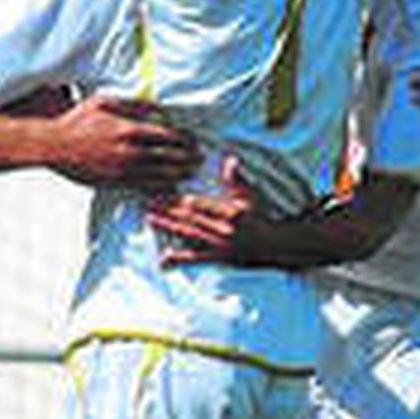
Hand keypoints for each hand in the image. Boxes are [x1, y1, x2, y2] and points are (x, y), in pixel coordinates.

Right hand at [50, 95, 201, 189]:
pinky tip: (171, 186)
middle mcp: (129, 151)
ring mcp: (123, 169)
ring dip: (180, 173)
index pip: (167, 135)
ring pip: (160, 174)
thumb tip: (160, 109)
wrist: (53, 146)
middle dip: (188, 158)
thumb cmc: (78, 119)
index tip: (195, 140)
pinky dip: (161, 187)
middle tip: (200, 158)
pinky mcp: (115, 182)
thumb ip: (134, 105)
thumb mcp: (105, 101)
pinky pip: (144, 187)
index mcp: (129, 129)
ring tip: (191, 172)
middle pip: (169, 156)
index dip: (185, 139)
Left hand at [145, 157, 268, 265]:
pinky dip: (179, 259)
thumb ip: (238, 179)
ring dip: (169, 228)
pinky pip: (195, 259)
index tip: (177, 196)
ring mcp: (219, 246)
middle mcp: (224, 230)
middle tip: (149, 203)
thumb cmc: (259, 215)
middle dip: (171, 211)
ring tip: (150, 219)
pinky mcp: (216, 258)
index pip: (209, 206)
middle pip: (194, 219)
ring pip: (190, 235)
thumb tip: (232, 159)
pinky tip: (163, 259)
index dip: (193, 202)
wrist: (269, 245)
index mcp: (232, 214)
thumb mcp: (252, 195)